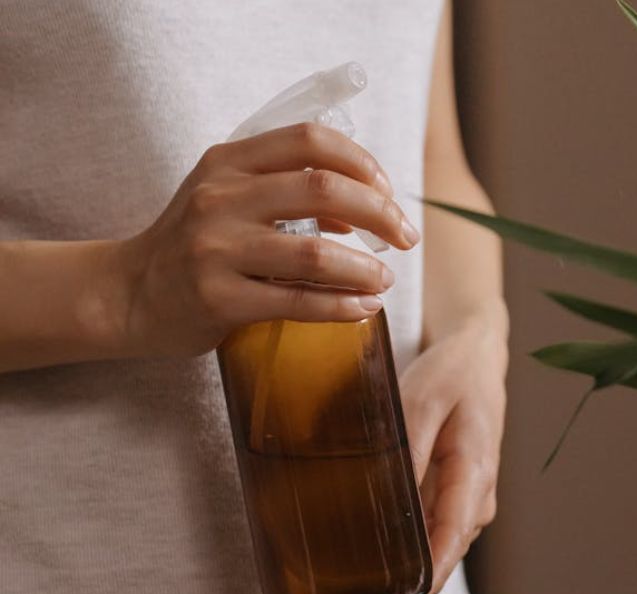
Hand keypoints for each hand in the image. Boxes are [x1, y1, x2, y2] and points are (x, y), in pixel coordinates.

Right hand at [113, 122, 419, 356]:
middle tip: (406, 237)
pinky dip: (342, 306)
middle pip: (323, 189)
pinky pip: (297, 302)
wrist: (128, 293)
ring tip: (384, 280)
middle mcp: (220, 198)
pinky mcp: (217, 298)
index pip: (310, 140)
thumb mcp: (231, 198)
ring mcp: (216, 249)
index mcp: (228, 162)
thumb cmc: (197, 244)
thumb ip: (289, 190)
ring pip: (315, 253)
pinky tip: (363, 308)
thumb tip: (364, 205)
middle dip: (380, 213)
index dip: (362, 162)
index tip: (388, 190)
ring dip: (364, 268)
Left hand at [334, 302, 507, 593]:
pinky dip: (404, 570)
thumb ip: (405, 451)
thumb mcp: (422, 401)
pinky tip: (372, 583)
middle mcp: (475, 503)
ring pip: (434, 564)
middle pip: (438, 571)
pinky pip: (430, 545)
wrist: (478, 355)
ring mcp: (465, 505)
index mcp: (472, 480)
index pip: (443, 553)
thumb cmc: (452, 374)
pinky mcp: (452, 500)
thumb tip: (384, 505)